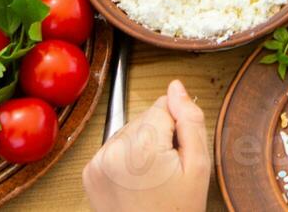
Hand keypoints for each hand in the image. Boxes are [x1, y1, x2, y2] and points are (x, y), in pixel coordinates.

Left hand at [83, 80, 210, 211]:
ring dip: (141, 147)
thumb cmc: (177, 211)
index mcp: (142, 147)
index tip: (178, 154)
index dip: (177, 128)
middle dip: (159, 136)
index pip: (162, 106)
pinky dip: (125, 159)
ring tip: (151, 179)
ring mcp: (97, 162)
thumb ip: (190, 120)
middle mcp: (113, 150)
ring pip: (129, 131)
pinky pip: (114, 147)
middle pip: (144, 118)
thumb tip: (176, 88)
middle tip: (167, 171)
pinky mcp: (89, 172)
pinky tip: (136, 182)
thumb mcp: (198, 166)